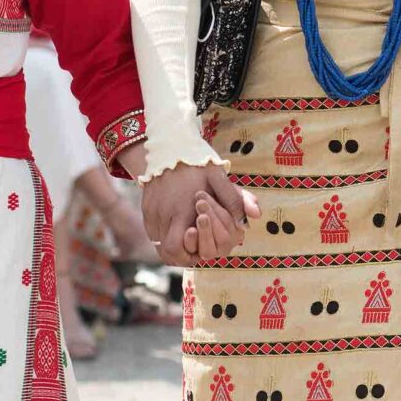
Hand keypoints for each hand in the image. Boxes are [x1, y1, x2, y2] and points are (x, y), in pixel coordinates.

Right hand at [141, 163, 256, 265]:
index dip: (189, 256)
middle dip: (182, 256)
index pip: (177, 248)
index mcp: (182, 209)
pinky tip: (178, 230)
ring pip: (158, 244)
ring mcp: (152, 212)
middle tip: (196, 253)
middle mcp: (164, 214)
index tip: (201, 254)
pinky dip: (163, 237)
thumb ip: (235, 199)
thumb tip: (254, 216)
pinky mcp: (146, 208)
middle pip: (166, 252)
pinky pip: (152, 232)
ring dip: (173, 248)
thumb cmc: (198, 163)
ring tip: (189, 242)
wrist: (170, 144)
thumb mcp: (220, 177)